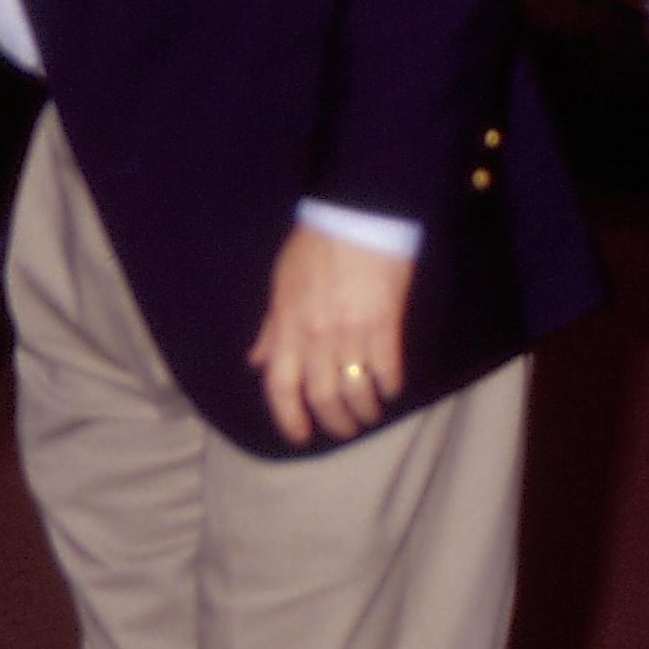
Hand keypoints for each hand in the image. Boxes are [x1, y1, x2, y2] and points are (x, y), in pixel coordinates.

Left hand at [246, 225, 412, 447]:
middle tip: (344, 430)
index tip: (300, 435)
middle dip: (334, 423)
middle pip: (322, 397)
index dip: (288, 418)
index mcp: (288, 324)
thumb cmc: (316, 242)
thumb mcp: (282, 282)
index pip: (280, 386)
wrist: (358, 213)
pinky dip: (390, 386)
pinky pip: (387, 369)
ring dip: (364, 411)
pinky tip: (391, 390)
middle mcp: (317, 335)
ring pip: (355, 391)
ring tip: (370, 415)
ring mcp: (352, 331)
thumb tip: (257, 360)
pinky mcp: (385, 323)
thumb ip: (272, 327)